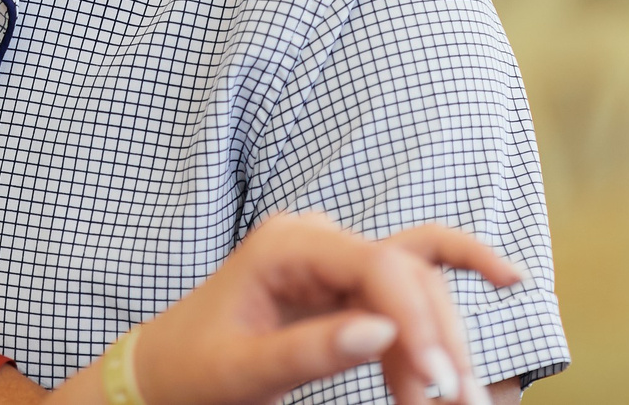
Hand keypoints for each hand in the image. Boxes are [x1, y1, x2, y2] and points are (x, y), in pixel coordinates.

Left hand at [122, 211, 519, 404]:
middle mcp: (314, 240)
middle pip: (407, 271)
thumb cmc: (194, 368)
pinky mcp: (341, 289)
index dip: (418, 320)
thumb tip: (383, 335)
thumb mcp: (244, 371)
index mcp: (284, 246)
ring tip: (460, 401)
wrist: (167, 370)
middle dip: (441, 334)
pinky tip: (446, 373)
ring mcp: (330, 262)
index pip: (376, 265)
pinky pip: (400, 304)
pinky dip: (425, 341)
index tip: (441, 380)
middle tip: (461, 401)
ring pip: (415, 285)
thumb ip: (310, 352)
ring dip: (443, 339)